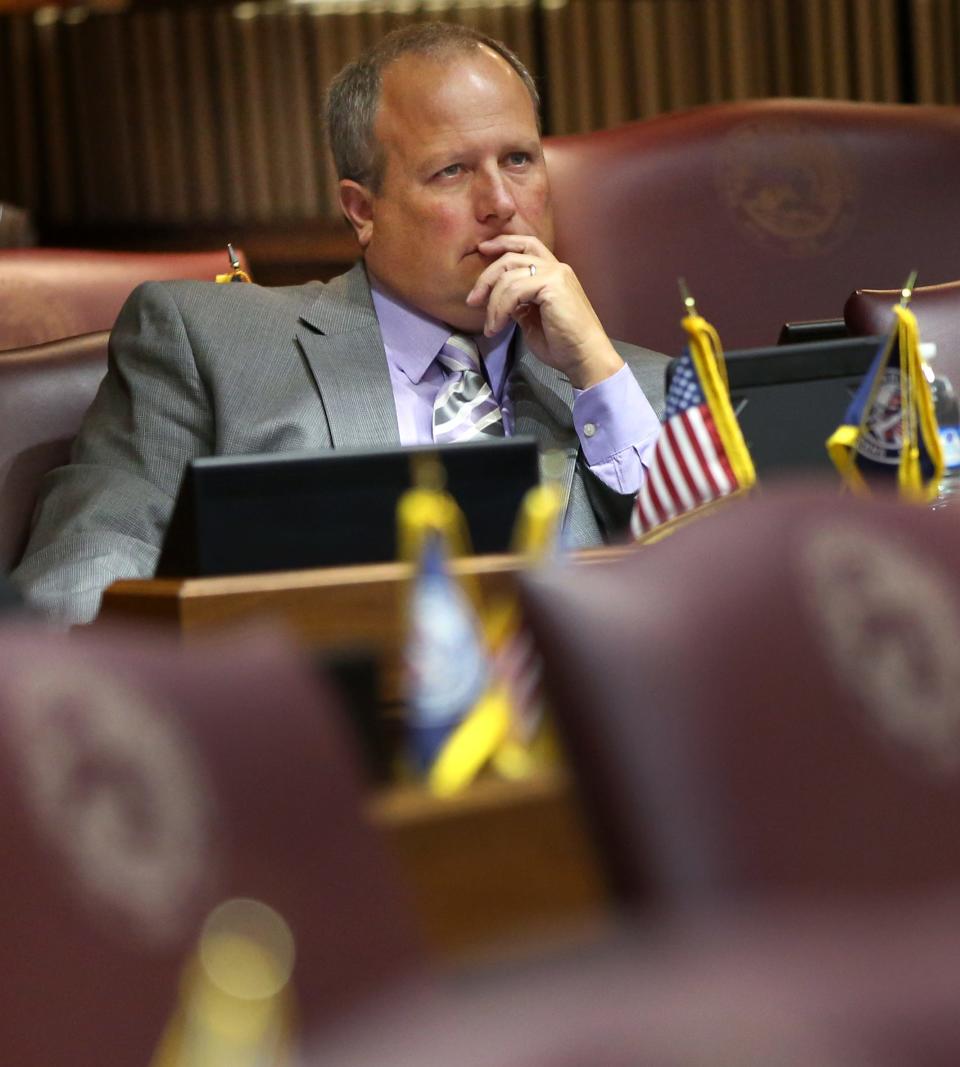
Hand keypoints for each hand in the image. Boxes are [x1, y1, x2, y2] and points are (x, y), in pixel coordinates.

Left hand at [465, 234, 623, 389]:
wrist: (584, 357)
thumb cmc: (562, 344)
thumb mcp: (532, 320)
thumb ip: (518, 304)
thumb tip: (499, 299)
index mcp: (553, 273)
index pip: (526, 246)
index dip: (503, 243)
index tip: (482, 250)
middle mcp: (556, 268)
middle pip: (511, 257)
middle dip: (487, 277)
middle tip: (473, 300)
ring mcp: (555, 274)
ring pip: (509, 275)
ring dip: (493, 303)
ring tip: (491, 326)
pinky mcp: (552, 286)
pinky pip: (514, 290)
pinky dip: (500, 309)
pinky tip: (498, 326)